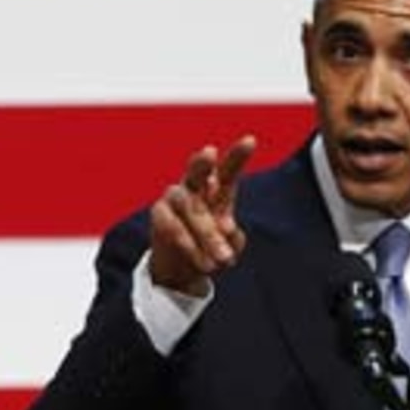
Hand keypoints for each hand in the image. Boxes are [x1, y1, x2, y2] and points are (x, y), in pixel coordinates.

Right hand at [148, 135, 256, 296]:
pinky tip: (202, 261)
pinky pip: (172, 225)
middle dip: (202, 161)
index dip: (238, 156)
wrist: (180, 269)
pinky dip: (188, 243)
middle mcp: (194, 188)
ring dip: (207, 233)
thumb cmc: (210, 249)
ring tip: (224, 260)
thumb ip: (233, 240)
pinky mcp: (159, 214)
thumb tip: (226, 229)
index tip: (250, 140)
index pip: (228, 170)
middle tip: (209, 152)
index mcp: (217, 190)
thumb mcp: (229, 247)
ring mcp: (174, 199)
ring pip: (188, 205)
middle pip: (197, 171)